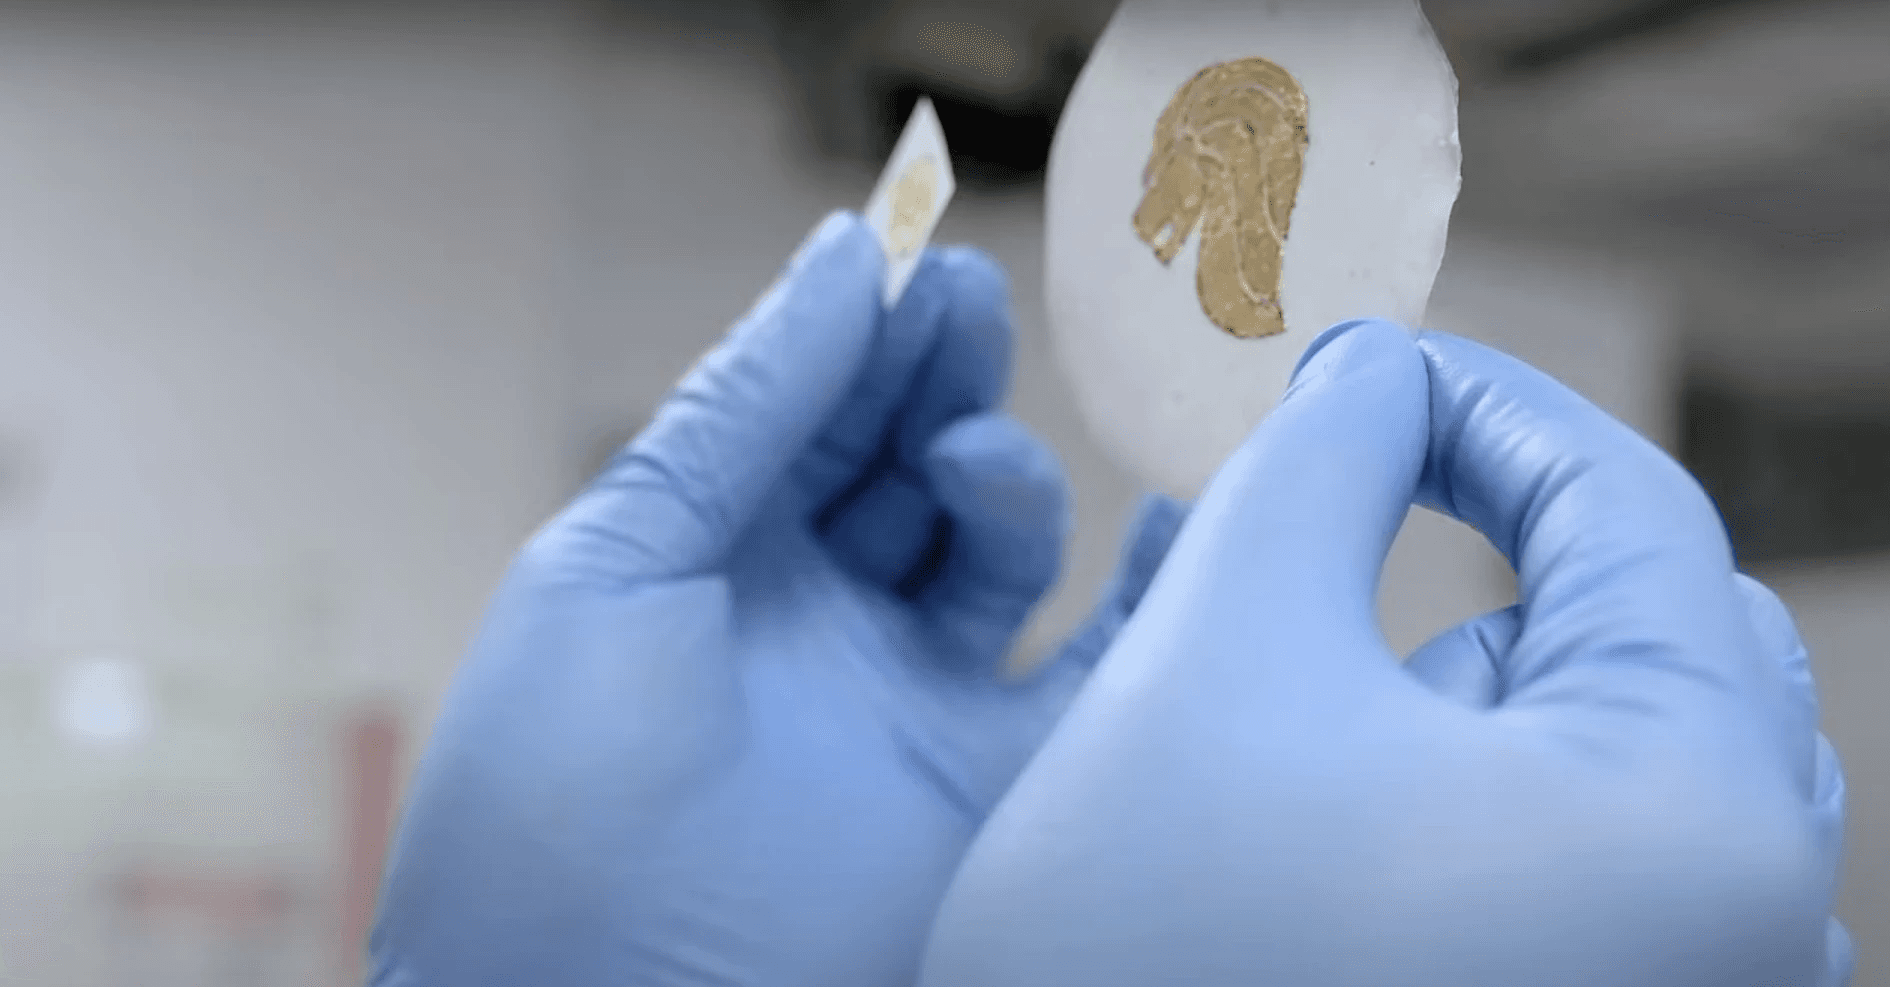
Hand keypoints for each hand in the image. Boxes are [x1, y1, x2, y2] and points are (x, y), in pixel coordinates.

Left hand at [365, 212, 1186, 986]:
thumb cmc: (555, 799)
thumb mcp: (613, 566)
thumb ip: (736, 412)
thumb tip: (840, 255)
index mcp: (709, 563)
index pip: (809, 413)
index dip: (863, 331)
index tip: (916, 257)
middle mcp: (817, 621)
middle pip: (906, 462)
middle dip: (938, 374)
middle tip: (967, 307)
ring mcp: (908, 698)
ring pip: (994, 548)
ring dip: (1002, 477)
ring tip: (971, 462)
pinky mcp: (992, 782)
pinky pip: (1095, 672)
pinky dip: (1145, 593)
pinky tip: (1165, 515)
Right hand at [917, 319, 1850, 986]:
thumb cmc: (1143, 948)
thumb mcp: (1220, 654)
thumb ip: (1318, 461)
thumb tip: (1376, 371)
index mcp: (1699, 819)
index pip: (1633, 515)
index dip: (1486, 402)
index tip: (1366, 363)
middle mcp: (1754, 935)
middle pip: (1651, 635)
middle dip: (1489, 558)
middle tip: (1339, 525)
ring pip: (1617, 753)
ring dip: (1475, 689)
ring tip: (1322, 752)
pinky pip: (1601, 861)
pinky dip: (1489, 796)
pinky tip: (1356, 843)